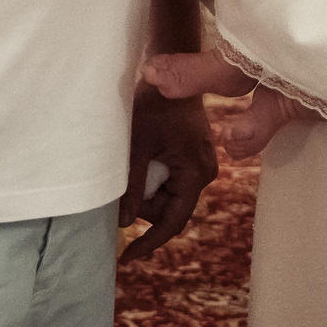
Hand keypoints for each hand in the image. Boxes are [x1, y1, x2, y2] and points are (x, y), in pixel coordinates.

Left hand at [119, 88, 217, 263]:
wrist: (169, 68)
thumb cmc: (155, 104)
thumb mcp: (138, 147)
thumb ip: (134, 187)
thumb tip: (125, 224)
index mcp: (196, 173)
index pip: (173, 222)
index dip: (149, 242)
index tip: (126, 257)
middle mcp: (203, 173)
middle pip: (167, 208)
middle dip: (143, 203)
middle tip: (122, 180)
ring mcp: (199, 163)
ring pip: (166, 193)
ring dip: (145, 185)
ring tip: (133, 156)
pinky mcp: (191, 155)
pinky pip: (168, 177)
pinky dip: (151, 174)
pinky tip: (141, 154)